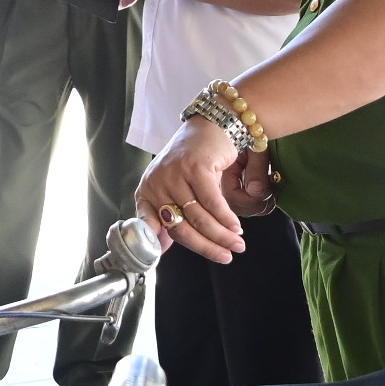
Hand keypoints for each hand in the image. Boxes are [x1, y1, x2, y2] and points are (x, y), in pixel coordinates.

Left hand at [135, 117, 248, 261]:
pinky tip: (236, 228)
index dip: (157, 242)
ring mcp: (174, 175)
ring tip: (237, 244)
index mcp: (147, 190)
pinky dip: (226, 219)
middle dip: (206, 247)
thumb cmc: (194, 161)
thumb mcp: (178, 189)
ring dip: (222, 236)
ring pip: (199, 218)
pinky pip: (212, 203)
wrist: (209, 128)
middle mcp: (156, 183)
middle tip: (226, 256)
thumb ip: (171, 215)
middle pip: (180, 227)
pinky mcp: (194, 168)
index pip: (149, 223)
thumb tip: (163, 247)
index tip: (166, 257)